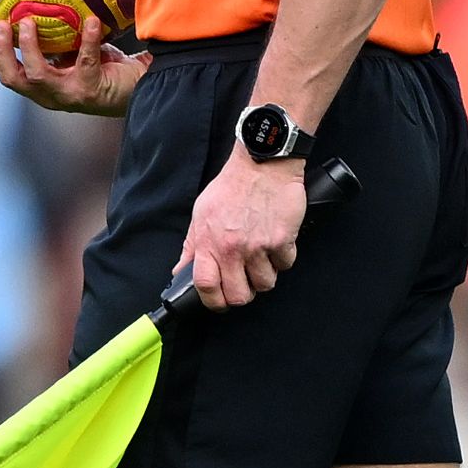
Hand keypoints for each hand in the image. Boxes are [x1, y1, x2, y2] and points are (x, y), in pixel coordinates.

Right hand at [0, 13, 142, 115]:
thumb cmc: (103, 67)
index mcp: (38, 85)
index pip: (1, 69)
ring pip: (37, 74)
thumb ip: (53, 38)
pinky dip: (86, 40)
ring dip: (29, 48)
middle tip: (0, 24)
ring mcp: (68, 94)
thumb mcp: (70, 51)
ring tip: (29, 21)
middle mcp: (48, 93)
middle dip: (0, 51)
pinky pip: (85, 62)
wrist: (138, 87)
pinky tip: (91, 21)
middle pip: (11, 77)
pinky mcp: (91, 90)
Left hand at [178, 149, 306, 308]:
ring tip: (261, 258)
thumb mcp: (201, 215)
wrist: (261, 166)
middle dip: (242, 294)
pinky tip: (277, 244)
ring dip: (264, 276)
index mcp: (209, 243)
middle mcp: (232, 249)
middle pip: (239, 295)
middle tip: (244, 283)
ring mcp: (259, 247)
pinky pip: (285, 265)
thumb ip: (192, 246)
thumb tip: (182, 270)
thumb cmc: (231, 188)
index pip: (205, 286)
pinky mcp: (283, 241)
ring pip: (265, 284)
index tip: (218, 302)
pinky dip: (282, 258)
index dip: (212, 301)